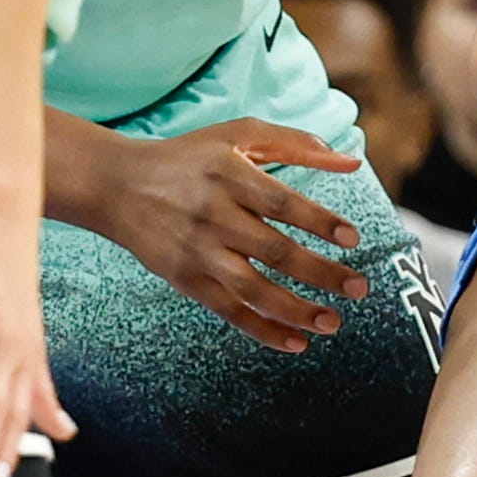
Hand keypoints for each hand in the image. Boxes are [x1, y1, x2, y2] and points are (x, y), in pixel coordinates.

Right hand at [67, 120, 374, 352]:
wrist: (117, 186)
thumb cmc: (190, 156)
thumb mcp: (237, 134)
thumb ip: (295, 144)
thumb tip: (352, 162)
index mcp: (227, 174)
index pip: (281, 202)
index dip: (319, 221)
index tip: (353, 238)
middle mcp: (212, 215)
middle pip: (274, 251)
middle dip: (321, 273)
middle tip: (359, 288)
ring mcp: (197, 251)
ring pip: (253, 289)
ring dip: (296, 311)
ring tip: (333, 323)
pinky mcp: (185, 279)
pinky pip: (229, 311)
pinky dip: (262, 330)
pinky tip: (296, 342)